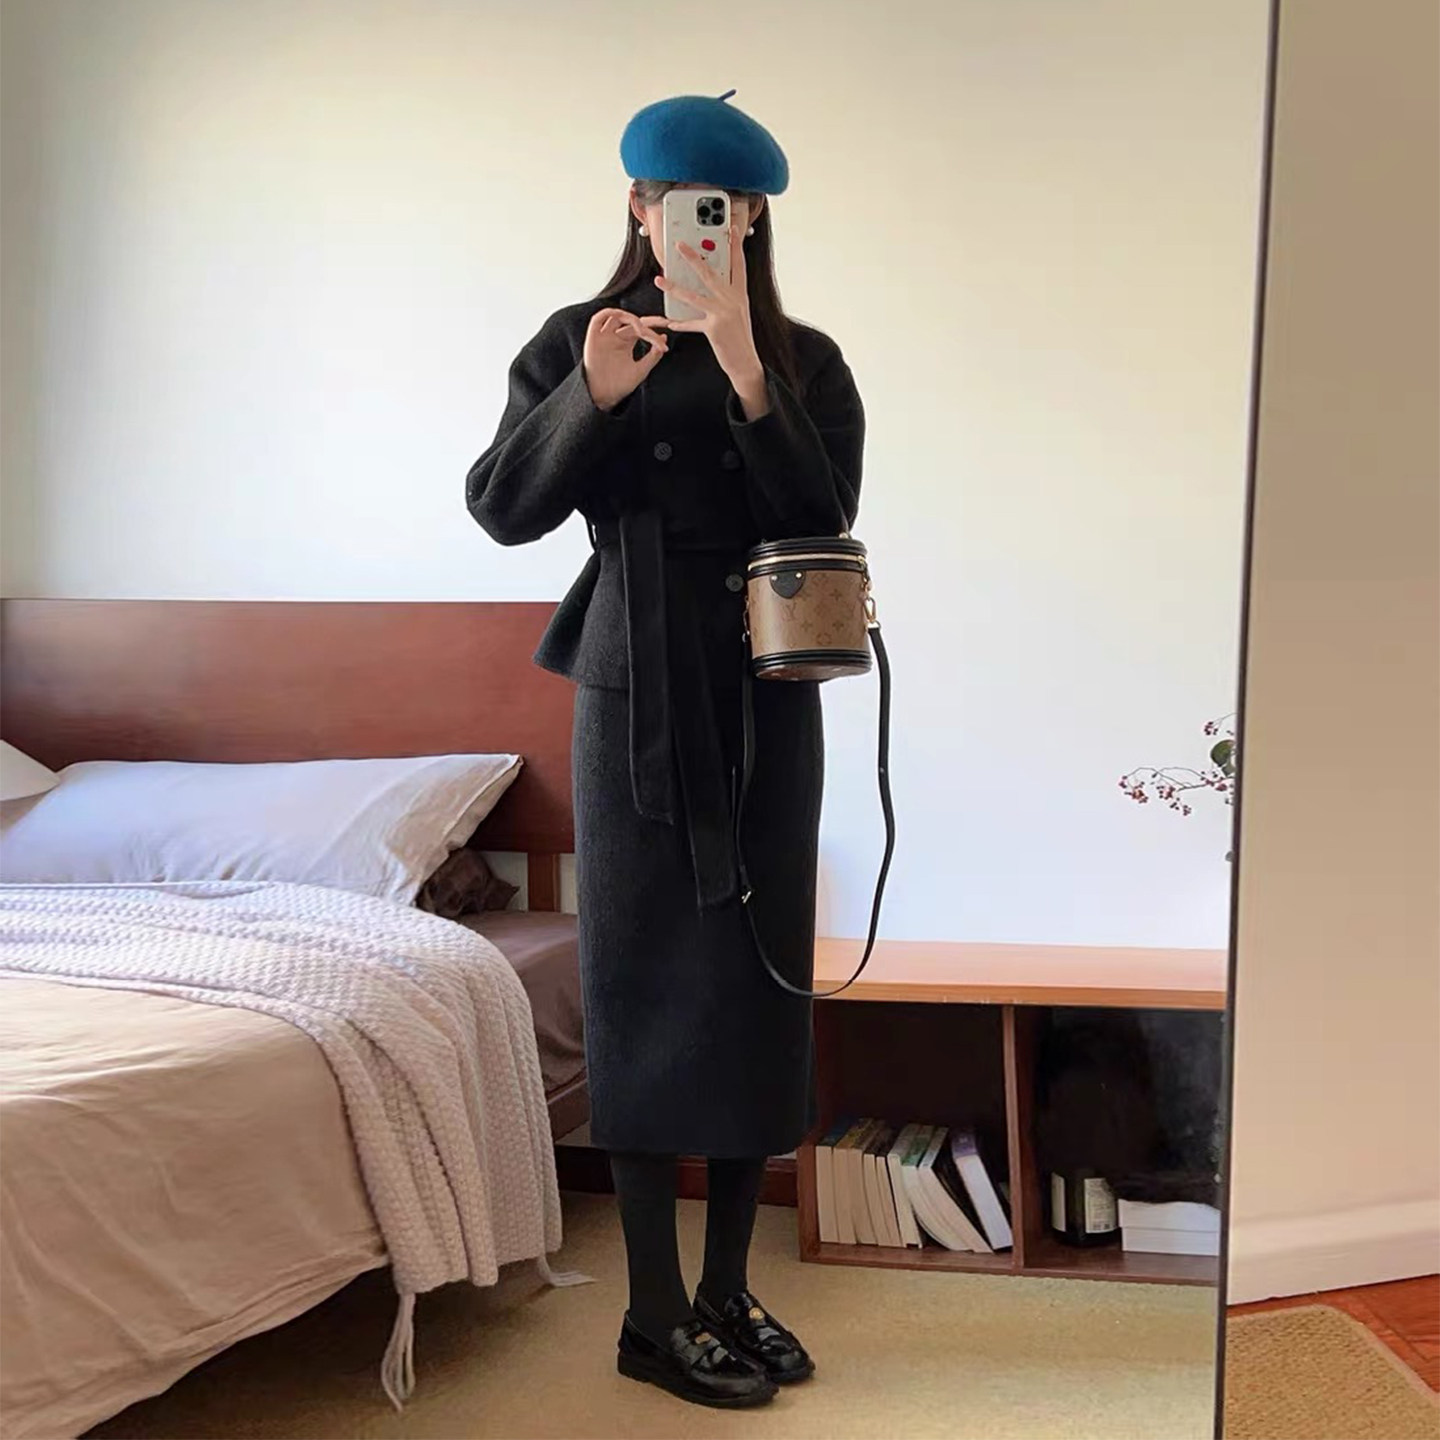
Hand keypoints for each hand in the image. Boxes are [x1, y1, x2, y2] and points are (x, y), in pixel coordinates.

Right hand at [583, 308, 668, 411]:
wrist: (604, 396)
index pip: (642, 330)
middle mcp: (615, 337)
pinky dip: (609, 314)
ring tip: (642, 331)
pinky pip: (598, 319)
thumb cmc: (620, 385)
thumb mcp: (642, 369)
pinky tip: (624, 320)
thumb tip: (664, 338)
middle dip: (649, 321)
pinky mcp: (594, 337)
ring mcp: (605, 336)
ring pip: (617, 316)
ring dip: (632, 319)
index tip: (667, 333)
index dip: (654, 329)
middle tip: (663, 323)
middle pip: (633, 321)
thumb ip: (653, 355)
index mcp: (626, 344)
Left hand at [655, 224, 770, 416]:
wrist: (746, 363)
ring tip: (660, 279)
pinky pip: (691, 323)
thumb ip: (726, 297)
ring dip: (674, 287)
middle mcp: (733, 300)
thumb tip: (710, 284)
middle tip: (679, 245)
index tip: (732, 229)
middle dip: (693, 257)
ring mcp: (724, 313)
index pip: (738, 265)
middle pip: (711, 273)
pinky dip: (680, 323)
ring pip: (694, 295)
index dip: (735, 246)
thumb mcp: (737, 313)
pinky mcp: (714, 328)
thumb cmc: (739, 338)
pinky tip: (670, 322)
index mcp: (740, 294)